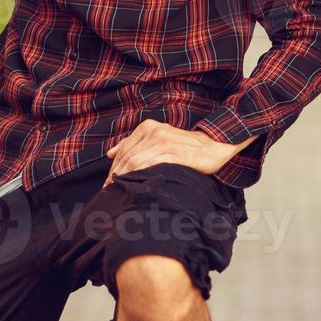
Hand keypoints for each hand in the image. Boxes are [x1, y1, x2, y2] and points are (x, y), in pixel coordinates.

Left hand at [102, 119, 251, 186]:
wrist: (213, 146)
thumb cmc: (184, 147)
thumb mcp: (158, 139)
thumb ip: (134, 143)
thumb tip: (111, 153)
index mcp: (147, 127)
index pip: (123, 150)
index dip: (113, 168)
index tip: (107, 184)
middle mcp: (153, 131)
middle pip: (127, 156)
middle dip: (115, 176)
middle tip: (108, 192)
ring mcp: (164, 142)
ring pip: (136, 161)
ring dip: (125, 178)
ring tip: (119, 193)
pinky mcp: (174, 153)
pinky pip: (151, 165)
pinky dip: (140, 176)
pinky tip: (136, 186)